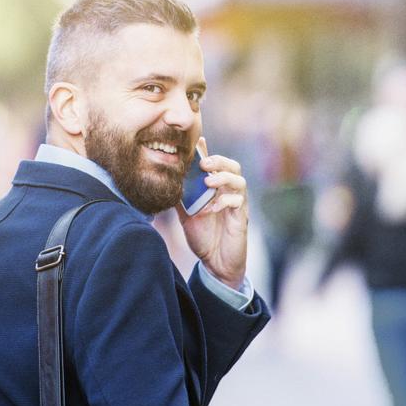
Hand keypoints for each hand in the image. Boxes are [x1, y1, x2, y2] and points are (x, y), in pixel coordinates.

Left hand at [177, 138, 247, 288]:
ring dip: (223, 178)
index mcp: (216, 189)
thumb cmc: (203, 237)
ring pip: (239, 181)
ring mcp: (237, 205)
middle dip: (219, 161)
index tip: (196, 141)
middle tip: (203, 163)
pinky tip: (210, 208)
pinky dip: (224, 201)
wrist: (215, 264)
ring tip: (208, 182)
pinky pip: (238, 202)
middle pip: (233, 167)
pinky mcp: (241, 218)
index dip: (207, 151)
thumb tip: (164, 180)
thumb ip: (180, 197)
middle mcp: (229, 193)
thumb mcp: (186, 214)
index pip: (216, 164)